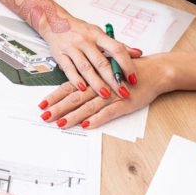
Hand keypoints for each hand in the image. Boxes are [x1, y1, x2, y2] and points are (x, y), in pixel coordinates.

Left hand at [40, 55, 168, 128]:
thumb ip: (91, 77)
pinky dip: (97, 119)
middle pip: (74, 98)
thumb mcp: (106, 70)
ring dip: (72, 116)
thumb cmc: (128, 70)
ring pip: (87, 107)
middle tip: (44, 117)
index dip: (54, 96)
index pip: (69, 87)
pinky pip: (108, 113)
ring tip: (59, 124)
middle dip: (57, 108)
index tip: (42, 105)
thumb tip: (74, 86)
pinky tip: (86, 125)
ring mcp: (111, 96)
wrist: (153, 71)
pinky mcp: (124, 104)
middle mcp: (99, 86)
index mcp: (93, 77)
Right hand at [42, 14, 141, 98]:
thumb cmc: (79, 30)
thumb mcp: (99, 33)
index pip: (116, 49)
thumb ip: (117, 45)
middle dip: (114, 79)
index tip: (133, 78)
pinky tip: (83, 89)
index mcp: (97, 35)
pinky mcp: (59, 54)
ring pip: (86, 68)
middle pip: (102, 62)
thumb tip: (138, 53)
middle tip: (124, 92)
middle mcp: (85, 41)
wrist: (54, 21)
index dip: (126, 64)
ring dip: (96, 83)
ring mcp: (71, 48)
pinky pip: (69, 69)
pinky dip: (76, 80)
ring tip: (106, 95)